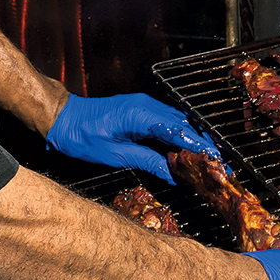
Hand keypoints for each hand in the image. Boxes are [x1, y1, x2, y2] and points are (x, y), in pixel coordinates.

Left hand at [45, 92, 221, 184]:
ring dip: (192, 139)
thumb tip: (173, 174)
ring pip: (178, 122)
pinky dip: (179, 135)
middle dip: (201, 143)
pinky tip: (185, 150)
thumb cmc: (81, 135)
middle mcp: (147, 105)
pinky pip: (167, 121)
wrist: (62, 118)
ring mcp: (145, 105)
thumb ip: (147, 161)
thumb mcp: (114, 155)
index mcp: (141, 114)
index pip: (179, 131)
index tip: (215, 160)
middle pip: (184, 124)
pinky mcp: (141, 111)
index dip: (199, 146)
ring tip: (206, 159)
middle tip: (217, 164)